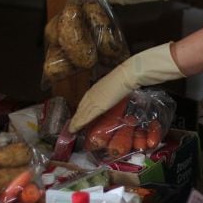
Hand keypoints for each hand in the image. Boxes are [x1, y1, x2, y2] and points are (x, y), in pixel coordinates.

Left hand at [69, 43, 184, 131]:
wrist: (130, 73)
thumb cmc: (129, 76)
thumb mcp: (121, 84)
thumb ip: (118, 90)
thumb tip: (122, 92)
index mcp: (99, 86)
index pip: (87, 99)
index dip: (82, 109)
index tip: (79, 116)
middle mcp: (94, 92)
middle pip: (82, 106)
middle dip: (77, 116)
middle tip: (72, 125)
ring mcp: (94, 98)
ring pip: (81, 112)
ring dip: (76, 121)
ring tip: (72, 129)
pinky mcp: (97, 105)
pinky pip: (86, 116)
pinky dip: (79, 122)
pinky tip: (74, 128)